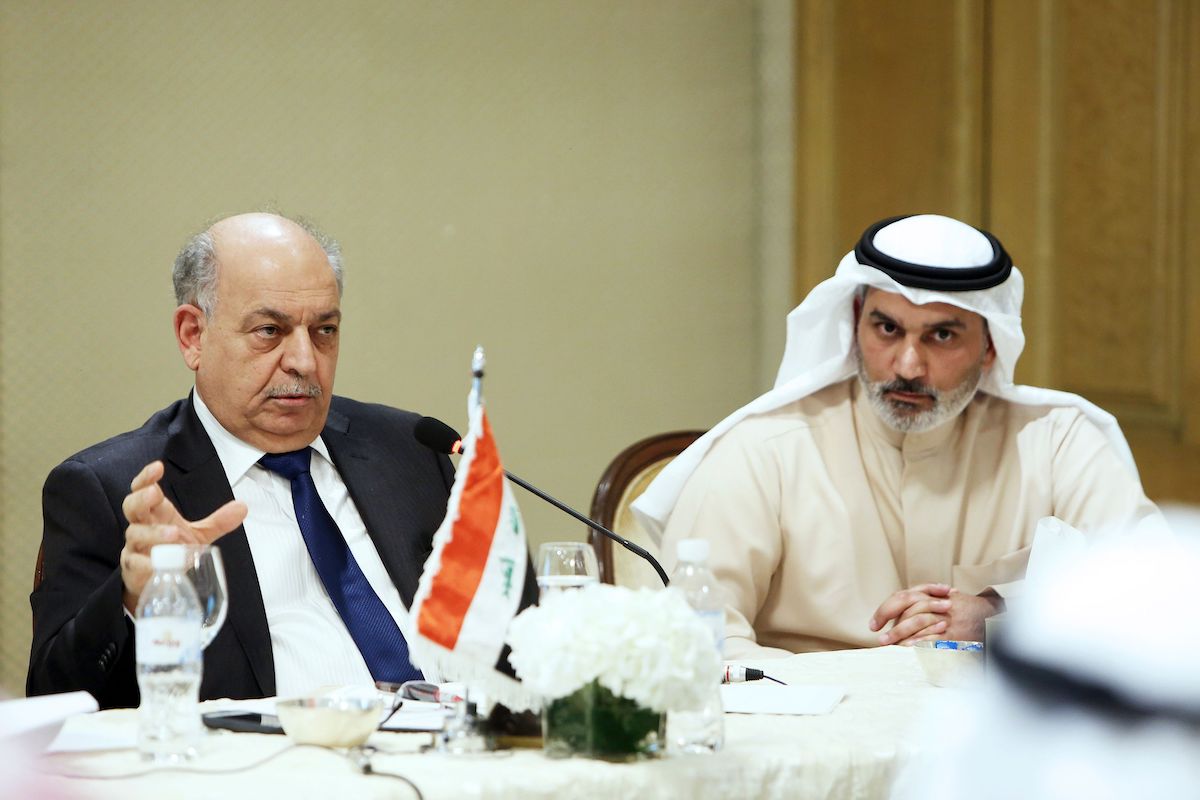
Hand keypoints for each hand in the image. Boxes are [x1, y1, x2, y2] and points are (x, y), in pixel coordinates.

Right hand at [119, 460, 246, 612]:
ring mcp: (135, 547)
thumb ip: (218, 522)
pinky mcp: (133, 569)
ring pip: (136, 534)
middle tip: (155, 493)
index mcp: (155, 512)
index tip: (158, 467)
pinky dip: (146, 562)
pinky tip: (157, 563)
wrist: (154, 580)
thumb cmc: (171, 550)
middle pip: (131, 506)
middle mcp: (141, 526)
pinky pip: (135, 563)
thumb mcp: (198, 534)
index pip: (143, 489)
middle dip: (142, 498)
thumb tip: (243, 506)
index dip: (146, 477)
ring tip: (174, 533)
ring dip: (153, 533)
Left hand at [869, 584, 1002, 645]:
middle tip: (880, 638)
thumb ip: (920, 605)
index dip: (885, 610)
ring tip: (889, 645)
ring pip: (918, 623)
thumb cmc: (963, 608)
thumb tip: (895, 618)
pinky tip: (909, 649)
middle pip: (907, 609)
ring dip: (901, 636)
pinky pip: (934, 637)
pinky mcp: (955, 631)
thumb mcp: (941, 599)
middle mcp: (937, 602)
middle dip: (891, 624)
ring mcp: (947, 617)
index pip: (901, 598)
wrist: (991, 614)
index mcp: (930, 594)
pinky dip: (920, 643)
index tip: (874, 625)